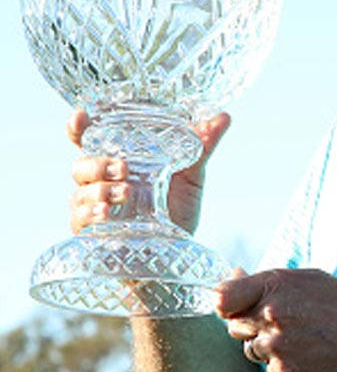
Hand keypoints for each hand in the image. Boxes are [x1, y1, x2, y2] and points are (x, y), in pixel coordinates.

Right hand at [67, 109, 230, 234]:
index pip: (89, 140)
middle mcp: (101, 182)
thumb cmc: (177, 210)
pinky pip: (80, 219)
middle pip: (82, 165)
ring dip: (101, 188)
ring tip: (127, 191)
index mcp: (119, 161)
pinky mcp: (93, 233)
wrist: (176, 254)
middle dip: (99, 163)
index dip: (78, 127)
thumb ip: (203, 146)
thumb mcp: (192, 176)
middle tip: (124, 167)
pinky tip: (108, 212)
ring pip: (81, 191)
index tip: (80, 117)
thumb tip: (223, 117)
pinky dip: (92, 213)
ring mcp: (94, 207)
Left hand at [214, 267, 336, 371]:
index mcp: (276, 285)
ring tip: (300, 339)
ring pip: (251, 350)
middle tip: (280, 324)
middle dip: (250, 325)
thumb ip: (267, 282)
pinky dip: (284, 364)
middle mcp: (271, 314)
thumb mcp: (308, 279)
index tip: (234, 308)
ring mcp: (277, 346)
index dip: (227, 304)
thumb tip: (233, 275)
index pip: (222, 298)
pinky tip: (309, 355)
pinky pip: (270, 369)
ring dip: (266, 346)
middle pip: (234, 325)